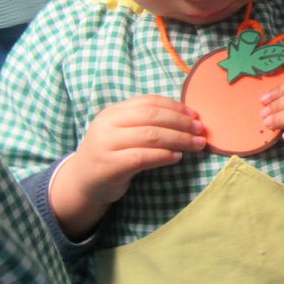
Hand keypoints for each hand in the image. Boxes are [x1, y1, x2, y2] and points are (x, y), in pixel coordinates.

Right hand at [53, 95, 205, 237]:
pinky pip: (142, 157)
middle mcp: (107, 124)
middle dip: (181, 122)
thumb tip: (188, 118)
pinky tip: (177, 157)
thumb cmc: (113, 154)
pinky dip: (164, 156)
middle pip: (152, 117)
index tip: (195, 115)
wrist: (83, 182)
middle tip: (200, 130)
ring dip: (179, 139)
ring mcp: (106, 144)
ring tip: (196, 144)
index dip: (175, 107)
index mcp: (113, 111)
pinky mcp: (109, 165)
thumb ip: (147, 123)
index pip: (148, 102)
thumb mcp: (124, 132)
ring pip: (150, 136)